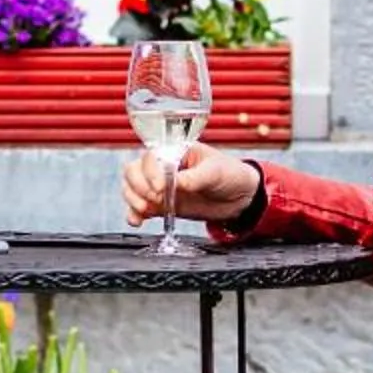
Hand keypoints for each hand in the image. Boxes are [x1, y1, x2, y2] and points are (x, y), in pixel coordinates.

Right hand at [123, 142, 259, 227]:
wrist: (240, 198)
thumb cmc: (230, 174)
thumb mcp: (216, 172)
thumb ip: (195, 177)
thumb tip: (177, 183)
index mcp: (175, 152)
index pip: (151, 157)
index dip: (150, 172)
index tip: (161, 187)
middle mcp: (164, 168)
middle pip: (134, 170)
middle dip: (139, 186)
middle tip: (155, 199)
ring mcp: (161, 187)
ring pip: (132, 188)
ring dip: (133, 199)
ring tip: (145, 211)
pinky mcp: (162, 205)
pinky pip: (139, 208)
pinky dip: (133, 214)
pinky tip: (137, 221)